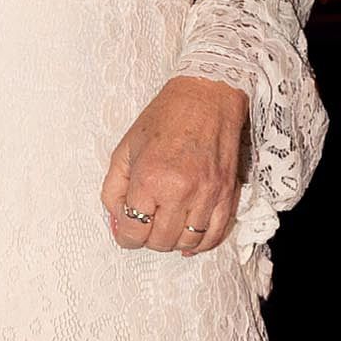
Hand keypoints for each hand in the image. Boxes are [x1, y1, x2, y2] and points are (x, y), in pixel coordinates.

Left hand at [102, 75, 248, 255]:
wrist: (206, 97)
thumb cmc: (164, 119)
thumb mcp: (124, 150)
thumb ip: (114, 191)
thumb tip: (118, 224)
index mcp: (150, 179)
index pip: (134, 231)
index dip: (126, 236)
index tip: (127, 230)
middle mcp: (180, 191)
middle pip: (160, 242)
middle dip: (148, 237)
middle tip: (147, 222)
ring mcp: (207, 195)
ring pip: (188, 243)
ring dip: (174, 240)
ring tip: (168, 225)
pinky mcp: (227, 194)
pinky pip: (216, 235)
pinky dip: (202, 242)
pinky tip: (191, 235)